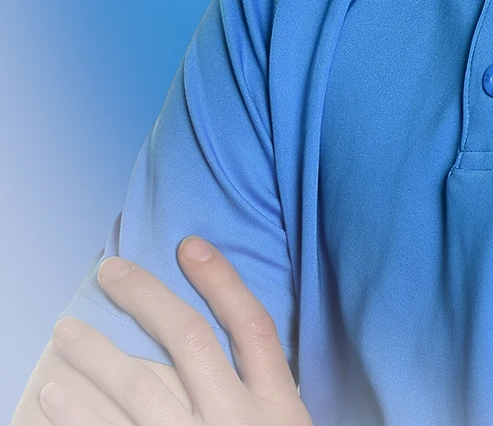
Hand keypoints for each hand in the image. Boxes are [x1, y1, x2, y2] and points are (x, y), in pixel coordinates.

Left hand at [39, 238, 311, 425]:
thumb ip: (258, 397)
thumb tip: (215, 347)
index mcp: (279, 409)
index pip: (252, 326)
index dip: (222, 280)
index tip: (189, 243)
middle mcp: (239, 424)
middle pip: (189, 342)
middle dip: (146, 298)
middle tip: (109, 270)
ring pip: (141, 391)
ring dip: (97, 357)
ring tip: (64, 333)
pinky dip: (79, 418)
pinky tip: (54, 397)